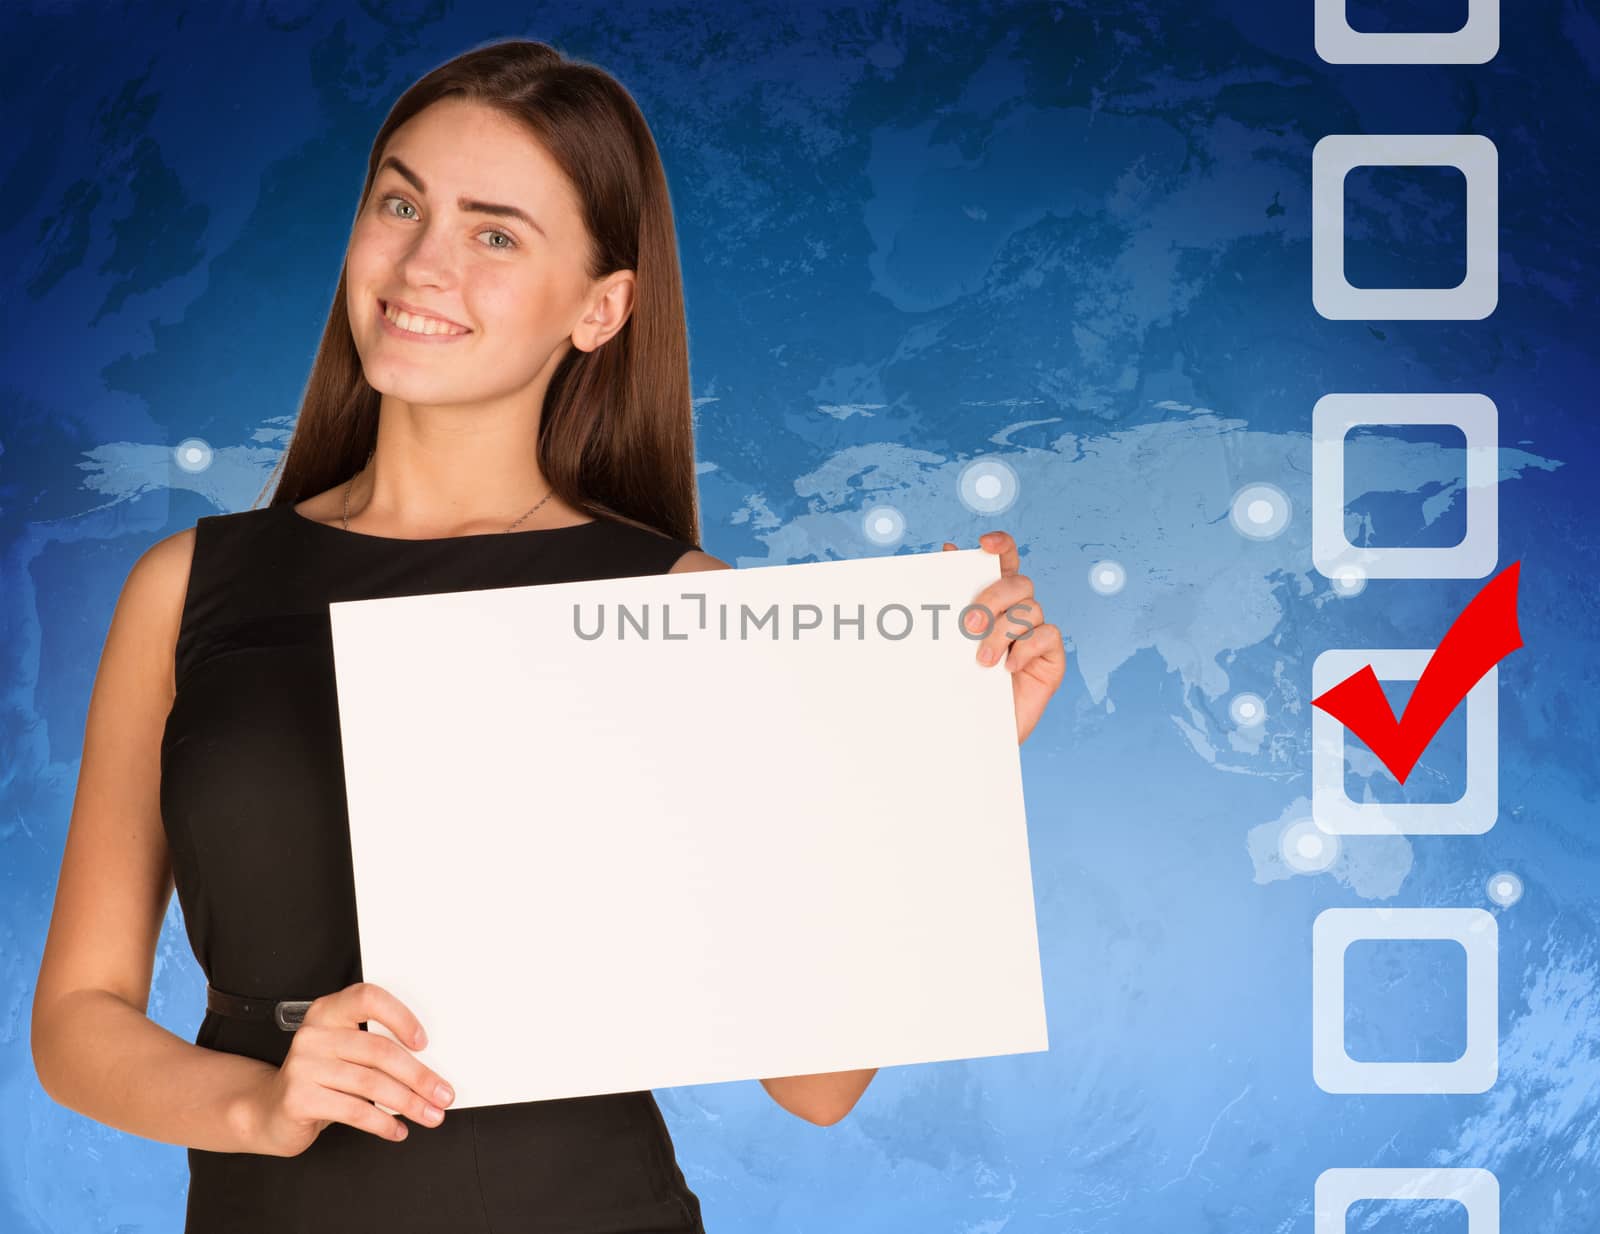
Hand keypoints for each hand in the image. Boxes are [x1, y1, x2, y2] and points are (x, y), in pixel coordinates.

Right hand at [243, 981, 455, 1156]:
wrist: (269, 1110)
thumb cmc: (319, 1079)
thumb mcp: (345, 1054)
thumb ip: (376, 1051)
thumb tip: (429, 1072)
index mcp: (328, 1011)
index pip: (368, 998)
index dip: (400, 1017)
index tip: (424, 1043)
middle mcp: (314, 1034)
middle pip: (379, 1051)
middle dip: (419, 1076)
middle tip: (442, 1094)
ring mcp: (303, 1065)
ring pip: (371, 1084)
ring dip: (408, 1103)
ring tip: (429, 1115)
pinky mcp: (299, 1098)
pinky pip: (354, 1111)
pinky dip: (383, 1123)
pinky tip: (397, 1129)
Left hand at [944, 530, 1065, 745]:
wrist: (972, 733)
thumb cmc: (959, 685)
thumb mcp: (948, 643)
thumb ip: (951, 600)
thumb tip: (947, 550)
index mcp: (995, 602)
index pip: (1005, 562)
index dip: (1002, 545)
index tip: (984, 544)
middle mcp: (1019, 614)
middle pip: (1019, 583)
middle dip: (993, 597)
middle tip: (969, 626)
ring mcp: (1037, 635)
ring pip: (1030, 609)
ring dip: (1002, 632)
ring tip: (982, 661)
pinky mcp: (1052, 659)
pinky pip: (1048, 635)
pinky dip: (1026, 647)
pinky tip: (1008, 667)